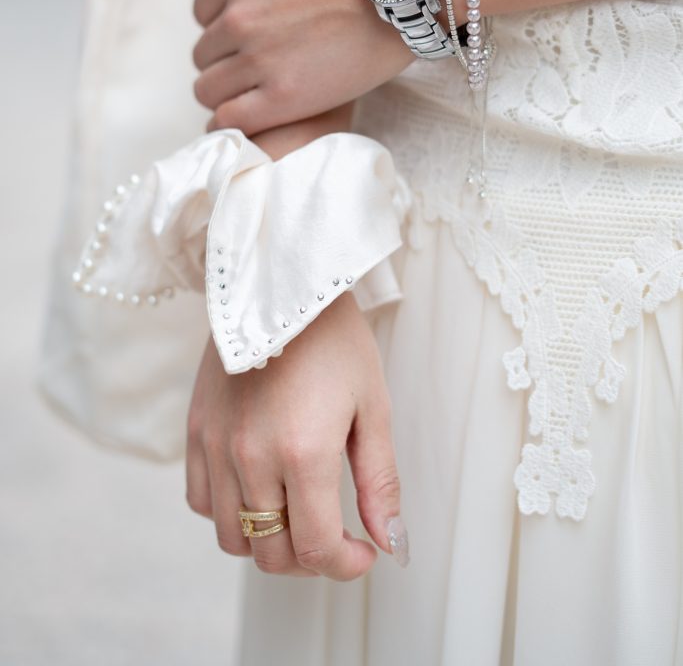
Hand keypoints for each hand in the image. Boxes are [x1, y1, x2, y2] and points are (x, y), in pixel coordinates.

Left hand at [183, 0, 413, 135]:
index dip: (226, 22)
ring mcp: (260, 59)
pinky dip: (233, 121)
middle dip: (227, 57)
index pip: (202, 12)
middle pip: (204, 52)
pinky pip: (233, 118)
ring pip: (210, 89)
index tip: (257, 29)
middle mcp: (239, 16)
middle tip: (264, 60)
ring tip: (258, 91)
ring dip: (227, 91)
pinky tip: (252, 117)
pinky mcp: (285, 98)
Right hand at [185, 293, 406, 578]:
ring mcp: (215, 444)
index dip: (345, 565)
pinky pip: (201, 500)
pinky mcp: (195, 429)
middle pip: (271, 552)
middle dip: (310, 559)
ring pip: (232, 536)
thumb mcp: (373, 406)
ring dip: (268, 541)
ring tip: (297, 515)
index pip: (315, 548)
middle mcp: (250, 456)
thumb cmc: (335, 338)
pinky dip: (228, 511)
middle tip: (336, 537)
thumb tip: (390, 542)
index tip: (364, 553)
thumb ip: (380, 481)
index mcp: (303, 452)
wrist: (280, 284)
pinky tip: (258, 488)